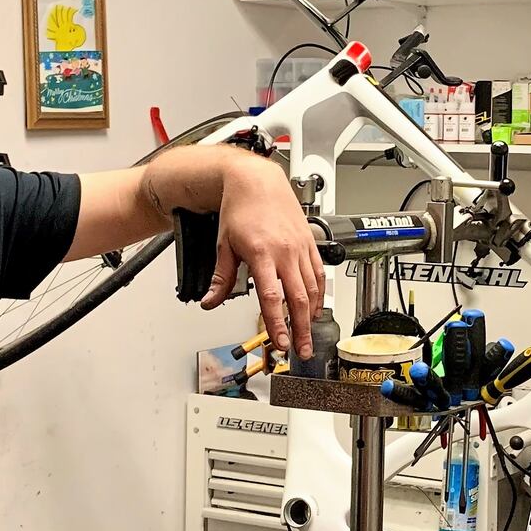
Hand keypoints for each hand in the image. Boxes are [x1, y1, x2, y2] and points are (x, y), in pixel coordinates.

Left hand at [200, 155, 323, 356]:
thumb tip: (211, 301)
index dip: (278, 324)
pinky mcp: (309, 243)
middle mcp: (285, 251)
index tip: (281, 342)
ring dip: (312, 315)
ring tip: (309, 334)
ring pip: (313, 288)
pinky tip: (315, 307)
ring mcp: (301, 247)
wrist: (256, 180)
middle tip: (300, 350)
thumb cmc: (240, 208)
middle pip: (299, 299)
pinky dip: (319, 294)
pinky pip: (319, 273)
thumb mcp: (224, 244)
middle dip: (301, 329)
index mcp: (262, 253)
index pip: (273, 298)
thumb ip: (221, 278)